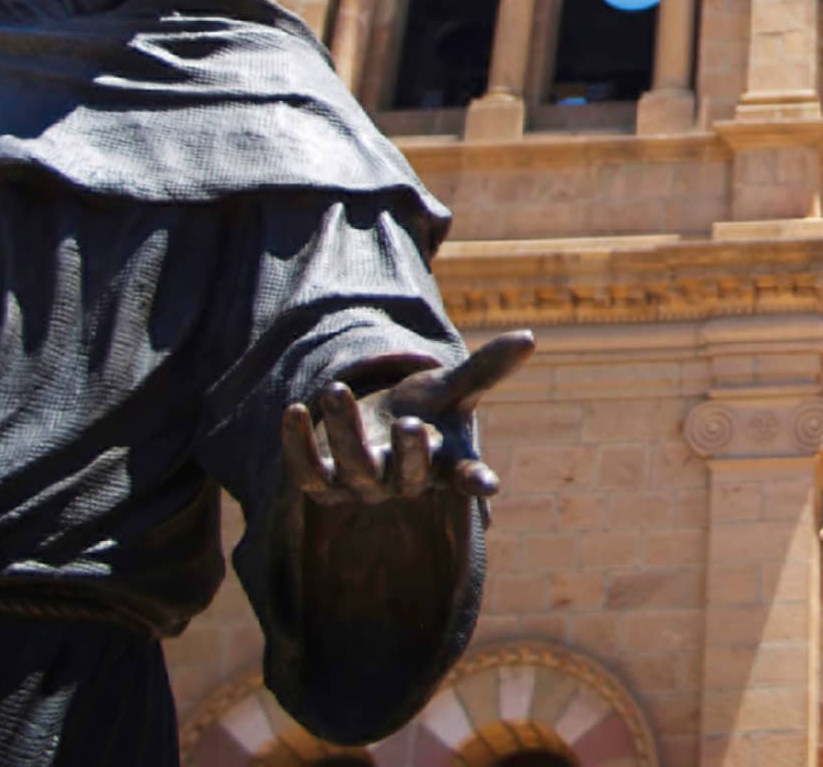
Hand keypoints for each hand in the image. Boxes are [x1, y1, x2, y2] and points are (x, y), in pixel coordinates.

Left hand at [280, 330, 533, 505]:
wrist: (377, 430)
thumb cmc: (425, 410)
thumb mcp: (453, 389)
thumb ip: (486, 368)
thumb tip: (530, 337)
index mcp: (442, 463)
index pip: (464, 477)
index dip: (474, 481)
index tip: (488, 485)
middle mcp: (403, 482)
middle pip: (406, 476)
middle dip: (408, 453)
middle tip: (410, 424)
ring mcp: (361, 486)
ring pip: (353, 468)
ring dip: (343, 431)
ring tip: (335, 389)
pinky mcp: (322, 483)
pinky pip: (307, 472)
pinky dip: (297, 444)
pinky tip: (292, 409)